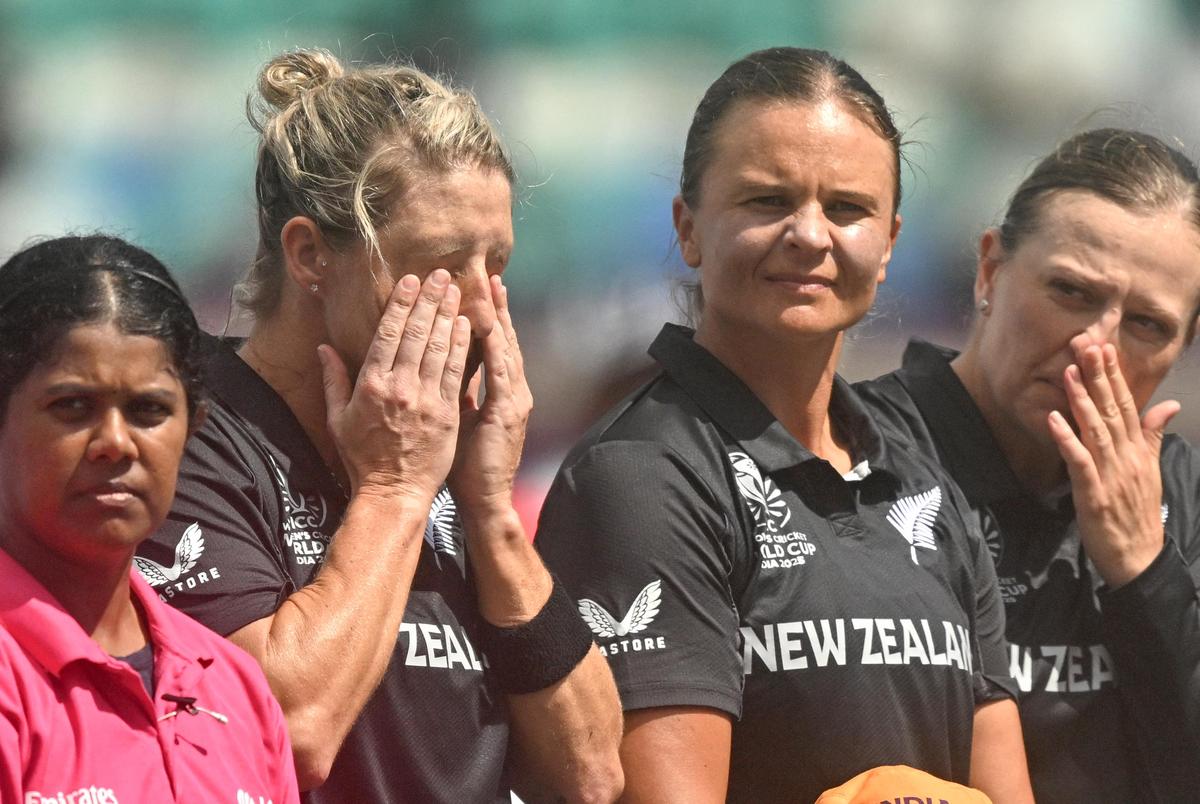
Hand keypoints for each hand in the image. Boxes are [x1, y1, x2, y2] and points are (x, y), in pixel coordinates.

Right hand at [319, 270, 471, 503]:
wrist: (393, 493)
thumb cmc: (363, 458)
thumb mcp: (337, 419)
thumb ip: (332, 380)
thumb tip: (324, 346)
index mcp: (370, 385)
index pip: (387, 334)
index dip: (401, 304)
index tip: (411, 281)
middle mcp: (399, 388)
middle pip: (416, 334)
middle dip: (429, 301)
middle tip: (441, 274)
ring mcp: (425, 400)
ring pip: (438, 348)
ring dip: (448, 315)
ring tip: (456, 290)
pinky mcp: (447, 413)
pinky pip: (456, 372)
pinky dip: (462, 346)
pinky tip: (468, 325)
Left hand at [448, 276, 531, 524]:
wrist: (484, 501)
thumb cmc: (466, 468)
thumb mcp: (457, 423)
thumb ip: (451, 394)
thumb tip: (432, 372)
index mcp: (498, 394)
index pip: (490, 347)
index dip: (483, 318)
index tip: (472, 291)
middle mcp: (510, 391)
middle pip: (502, 340)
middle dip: (494, 308)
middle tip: (489, 276)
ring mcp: (512, 400)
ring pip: (504, 348)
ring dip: (497, 317)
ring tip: (492, 288)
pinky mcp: (507, 412)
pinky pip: (500, 372)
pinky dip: (494, 347)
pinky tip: (487, 326)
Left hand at [1047, 342, 1175, 587]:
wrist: (1139, 557)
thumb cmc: (1137, 512)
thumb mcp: (1150, 469)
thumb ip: (1153, 435)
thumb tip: (1168, 404)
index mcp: (1137, 450)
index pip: (1126, 404)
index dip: (1114, 375)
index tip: (1104, 347)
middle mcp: (1126, 457)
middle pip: (1111, 410)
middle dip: (1098, 376)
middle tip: (1086, 343)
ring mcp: (1110, 474)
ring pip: (1096, 430)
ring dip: (1081, 400)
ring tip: (1070, 371)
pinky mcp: (1093, 493)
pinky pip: (1079, 462)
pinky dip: (1066, 440)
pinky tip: (1054, 419)